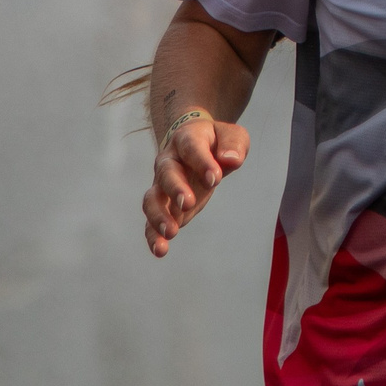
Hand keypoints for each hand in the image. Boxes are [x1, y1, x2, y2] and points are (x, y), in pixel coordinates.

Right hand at [143, 112, 251, 257]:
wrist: (195, 144)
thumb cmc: (215, 141)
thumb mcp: (231, 135)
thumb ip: (233, 145)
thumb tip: (231, 160)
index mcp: (187, 139)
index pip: (191, 148)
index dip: (202, 162)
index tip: (215, 179)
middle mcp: (169, 161)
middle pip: (166, 173)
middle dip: (176, 188)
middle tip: (188, 203)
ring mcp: (162, 184)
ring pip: (152, 199)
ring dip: (159, 216)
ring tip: (171, 233)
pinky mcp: (164, 206)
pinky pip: (152, 221)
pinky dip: (153, 235)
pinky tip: (160, 250)